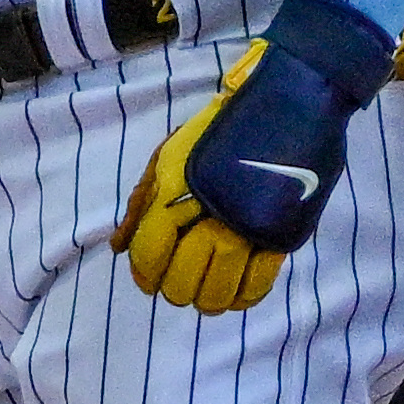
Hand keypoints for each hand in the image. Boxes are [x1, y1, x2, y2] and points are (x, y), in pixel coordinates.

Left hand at [117, 0, 391, 312]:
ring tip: (206, 295)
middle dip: (175, 289)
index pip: (150, 253)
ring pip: (217, 292)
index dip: (146, 275)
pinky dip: (242, 298)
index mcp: (173, 188)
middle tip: (179, 285)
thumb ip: (143, 204)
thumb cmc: (219, 128)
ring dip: (208, 300)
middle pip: (181, 281)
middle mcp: (206, 211)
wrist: (286, 103)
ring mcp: (245, 225)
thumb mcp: (169, 156)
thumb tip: (118, 247)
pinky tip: (235, 294)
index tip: (149, 280)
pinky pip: (257, 287)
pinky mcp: (280, 233)